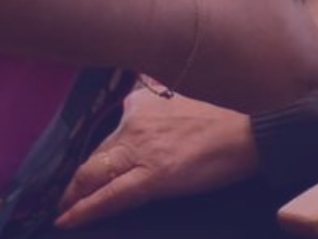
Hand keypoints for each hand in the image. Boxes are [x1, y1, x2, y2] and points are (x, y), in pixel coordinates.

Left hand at [54, 89, 257, 227]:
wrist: (252, 129)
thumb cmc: (227, 116)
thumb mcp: (186, 96)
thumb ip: (161, 101)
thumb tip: (148, 101)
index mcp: (143, 100)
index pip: (110, 133)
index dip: (97, 155)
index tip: (90, 169)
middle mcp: (135, 120)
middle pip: (96, 155)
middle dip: (78, 179)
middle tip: (65, 197)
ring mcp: (142, 148)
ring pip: (94, 174)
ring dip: (74, 195)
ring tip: (65, 209)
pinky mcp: (153, 175)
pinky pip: (110, 197)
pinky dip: (84, 210)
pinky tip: (67, 220)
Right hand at [175, 0, 317, 111]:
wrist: (165, 26)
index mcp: (309, 64)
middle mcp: (286, 91)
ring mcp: (253, 98)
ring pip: (286, 79)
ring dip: (289, 56)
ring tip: (282, 22)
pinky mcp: (225, 96)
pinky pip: (255, 80)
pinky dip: (260, 61)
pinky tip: (246, 29)